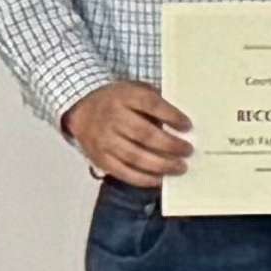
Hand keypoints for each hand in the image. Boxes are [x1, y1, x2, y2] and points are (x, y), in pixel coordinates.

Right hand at [61, 80, 193, 185]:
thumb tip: (183, 126)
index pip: (150, 104)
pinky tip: (160, 179)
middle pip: (143, 133)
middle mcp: (112, 117)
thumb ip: (155, 103)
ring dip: (160, 165)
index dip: (170, 115)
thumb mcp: (135, 91)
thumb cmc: (119, 101)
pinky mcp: (99, 158)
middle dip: (169, 144)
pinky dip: (143, 178)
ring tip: (180, 167)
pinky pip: (122, 172)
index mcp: (124, 96)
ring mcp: (104, 140)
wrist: (82, 109)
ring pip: (134, 156)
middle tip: (188, 150)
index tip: (187, 126)